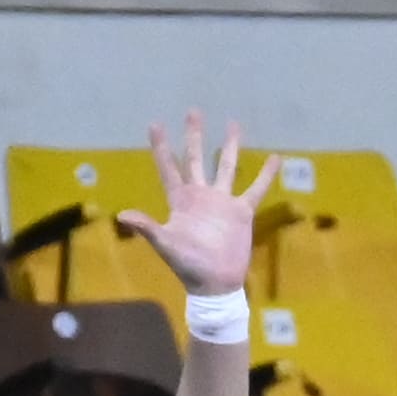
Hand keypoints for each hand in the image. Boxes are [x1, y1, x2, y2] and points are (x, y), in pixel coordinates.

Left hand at [121, 113, 264, 294]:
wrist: (216, 283)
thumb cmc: (188, 266)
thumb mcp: (166, 244)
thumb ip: (147, 227)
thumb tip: (121, 215)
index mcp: (180, 200)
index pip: (169, 167)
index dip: (161, 146)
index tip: (156, 124)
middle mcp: (200, 195)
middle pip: (195, 158)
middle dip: (194, 136)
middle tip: (193, 112)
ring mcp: (222, 202)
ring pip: (226, 167)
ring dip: (230, 146)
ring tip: (234, 124)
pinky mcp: (242, 212)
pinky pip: (256, 189)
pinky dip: (265, 175)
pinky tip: (275, 158)